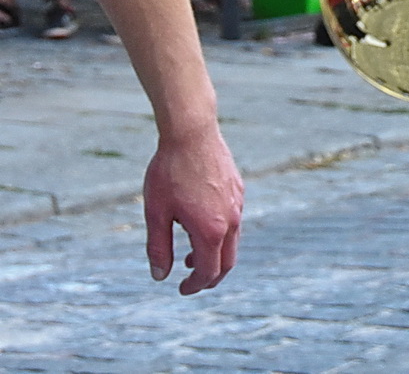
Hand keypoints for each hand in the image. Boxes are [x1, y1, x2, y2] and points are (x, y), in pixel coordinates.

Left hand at [142, 124, 242, 294]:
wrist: (192, 133)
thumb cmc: (169, 173)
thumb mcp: (156, 214)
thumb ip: (158, 248)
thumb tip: (160, 276)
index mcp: (211, 231)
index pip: (208, 272)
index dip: (194, 286)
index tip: (181, 289)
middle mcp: (231, 220)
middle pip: (227, 262)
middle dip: (210, 276)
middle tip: (191, 281)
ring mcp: (237, 204)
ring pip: (233, 240)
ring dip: (214, 253)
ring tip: (190, 252)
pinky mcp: (238, 189)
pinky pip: (234, 220)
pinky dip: (220, 233)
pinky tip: (200, 222)